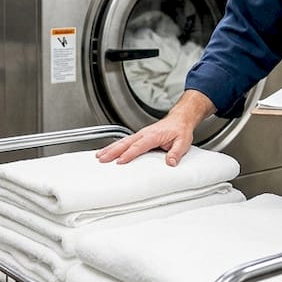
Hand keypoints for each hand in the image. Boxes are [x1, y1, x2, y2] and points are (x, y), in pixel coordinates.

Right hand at [94, 90, 214, 165]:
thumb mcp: (182, 142)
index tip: (120, 161)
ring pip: (122, 142)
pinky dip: (115, 146)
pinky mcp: (139, 136)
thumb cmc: (180, 130)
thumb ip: (176, 152)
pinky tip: (108, 152)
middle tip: (101, 158)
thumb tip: (170, 162)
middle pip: (125, 143)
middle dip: (112, 151)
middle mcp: (144, 134)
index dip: (129, 154)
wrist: (180, 119)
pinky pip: (125, 142)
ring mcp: (141, 134)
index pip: (139, 146)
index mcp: (153, 135)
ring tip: (99, 156)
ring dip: (110, 148)